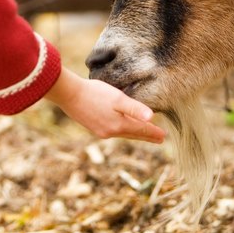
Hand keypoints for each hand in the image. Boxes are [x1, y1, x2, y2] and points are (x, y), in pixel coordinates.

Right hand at [45, 67, 165, 143]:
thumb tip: (152, 117)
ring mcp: (100, 130)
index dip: (153, 132)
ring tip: (142, 132)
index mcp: (119, 125)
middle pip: (133, 134)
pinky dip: (122, 130)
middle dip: (146, 135)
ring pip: (122, 133)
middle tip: (158, 138)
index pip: (141, 130)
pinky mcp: (92, 126)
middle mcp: (110, 132)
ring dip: (134, 133)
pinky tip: (120, 126)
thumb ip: (135, 108)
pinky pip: (112, 130)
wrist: (69, 94)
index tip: (164, 136)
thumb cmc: (95, 93)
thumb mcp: (118, 98)